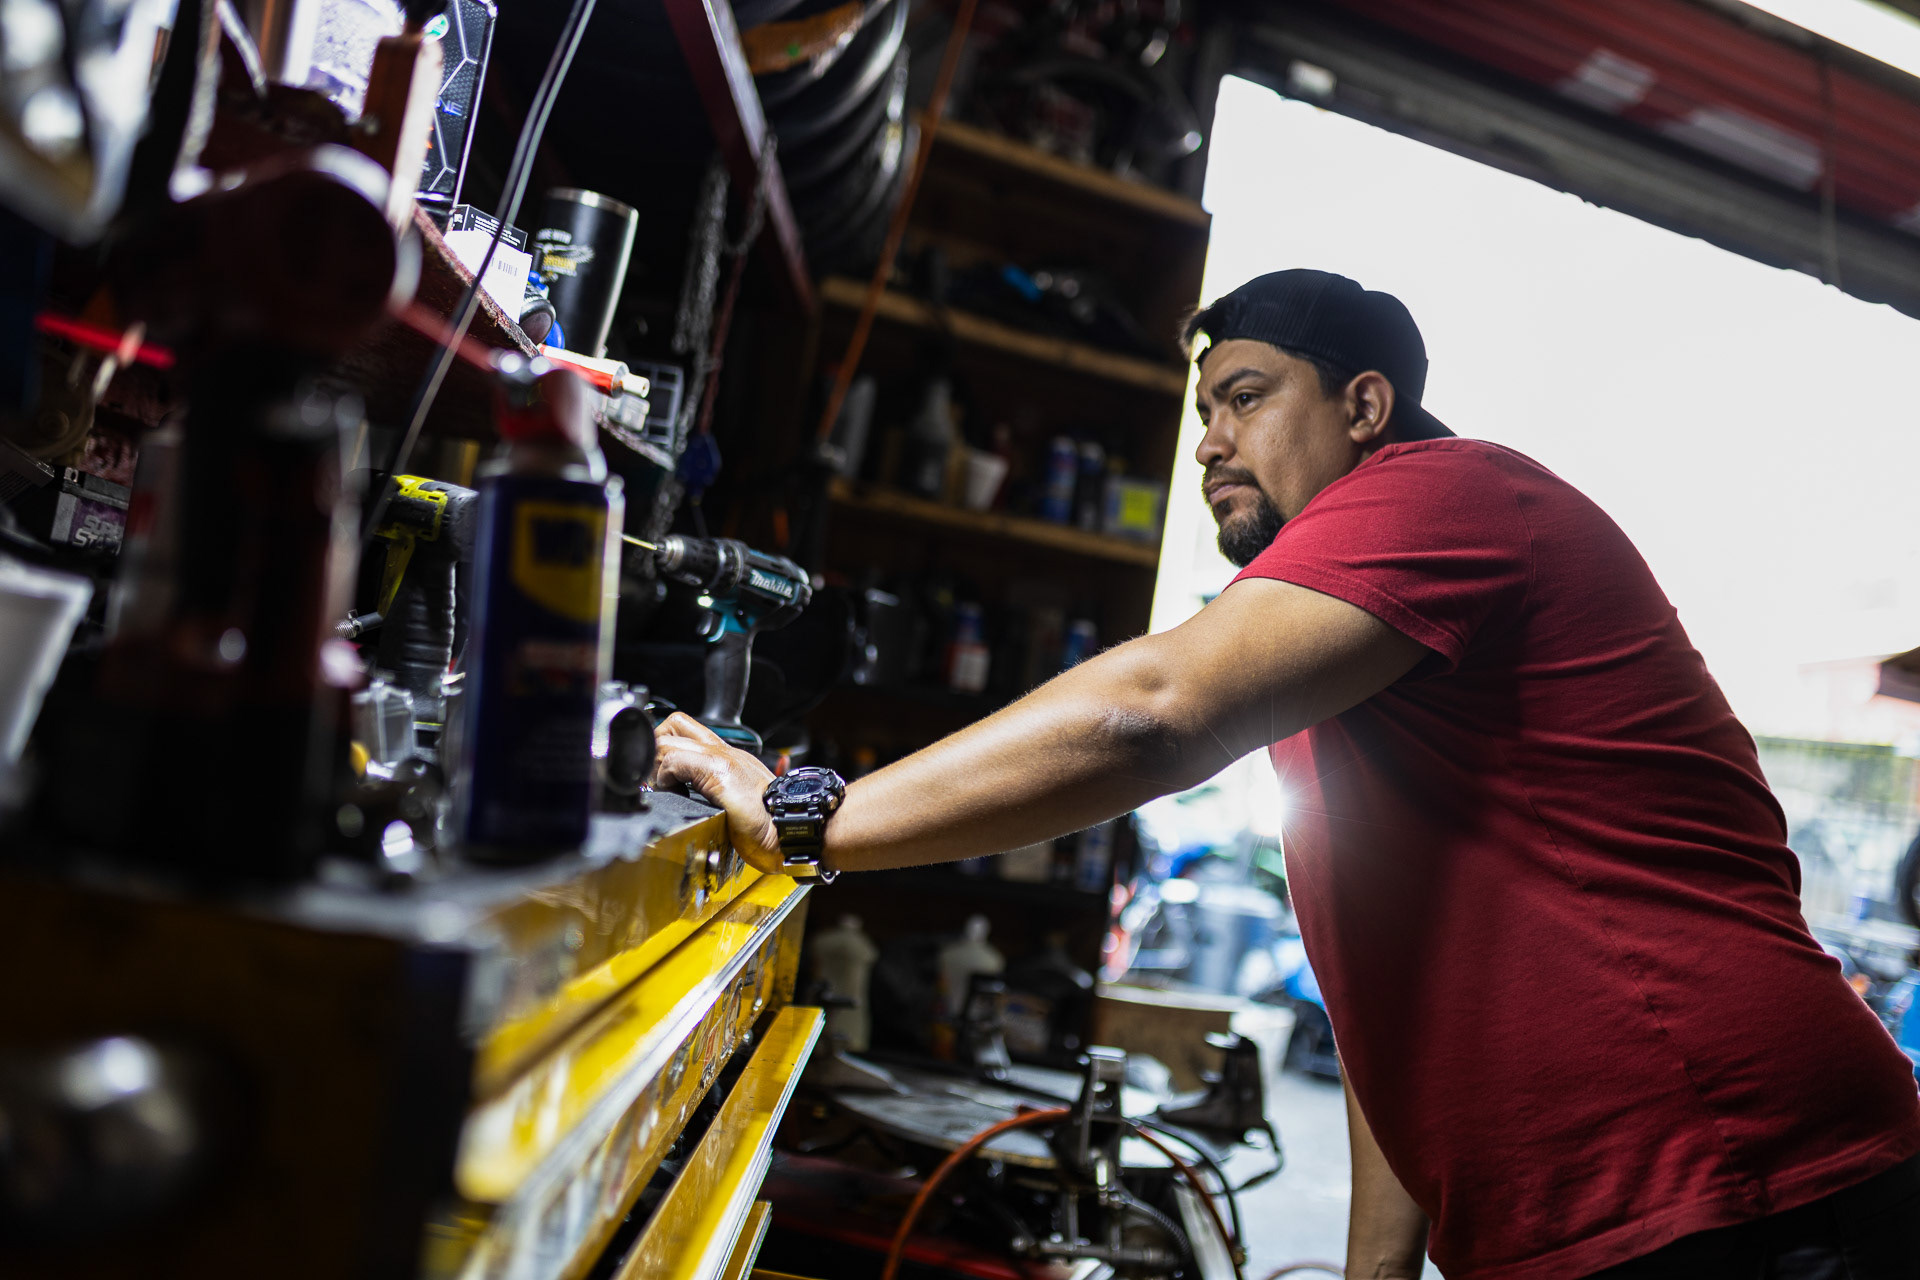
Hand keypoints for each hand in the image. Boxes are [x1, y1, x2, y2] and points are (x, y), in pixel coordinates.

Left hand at [650, 712, 783, 874]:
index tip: (660, 778)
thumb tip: (694, 807)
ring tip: (663, 789)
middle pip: (673, 725)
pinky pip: (676, 760)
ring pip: (669, 739)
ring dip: (656, 765)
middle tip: (657, 780)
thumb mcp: (740, 805)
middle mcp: (725, 752)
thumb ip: (718, 798)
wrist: (797, 828)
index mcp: (729, 760)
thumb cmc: (774, 825)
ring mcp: (722, 759)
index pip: (687, 734)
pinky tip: (675, 795)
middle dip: (655, 750)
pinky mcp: (719, 771)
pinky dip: (665, 777)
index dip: (665, 750)